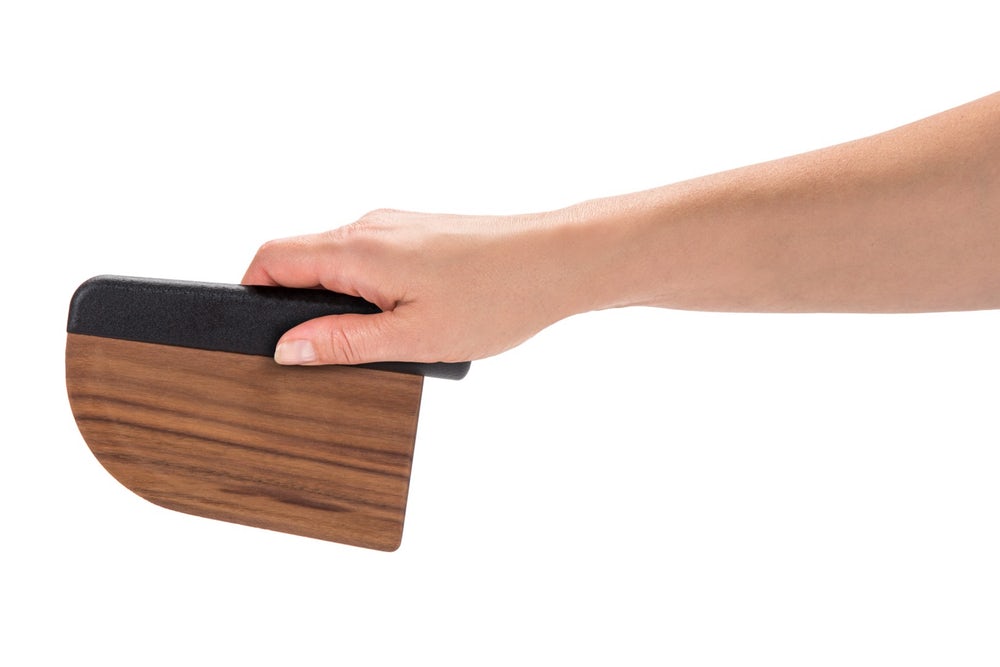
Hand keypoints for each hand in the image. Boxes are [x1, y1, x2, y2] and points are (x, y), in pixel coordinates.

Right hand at [242, 208, 593, 364]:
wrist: (558, 261)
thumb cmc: (497, 296)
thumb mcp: (412, 337)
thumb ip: (342, 342)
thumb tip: (286, 349)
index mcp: (358, 248)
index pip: (271, 258)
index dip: (251, 294)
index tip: (258, 334)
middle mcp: (370, 226)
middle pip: (300, 258)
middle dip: (296, 304)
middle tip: (324, 350)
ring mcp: (395, 225)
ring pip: (337, 259)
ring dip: (337, 297)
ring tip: (378, 337)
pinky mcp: (418, 232)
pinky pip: (369, 257)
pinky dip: (368, 287)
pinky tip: (405, 316)